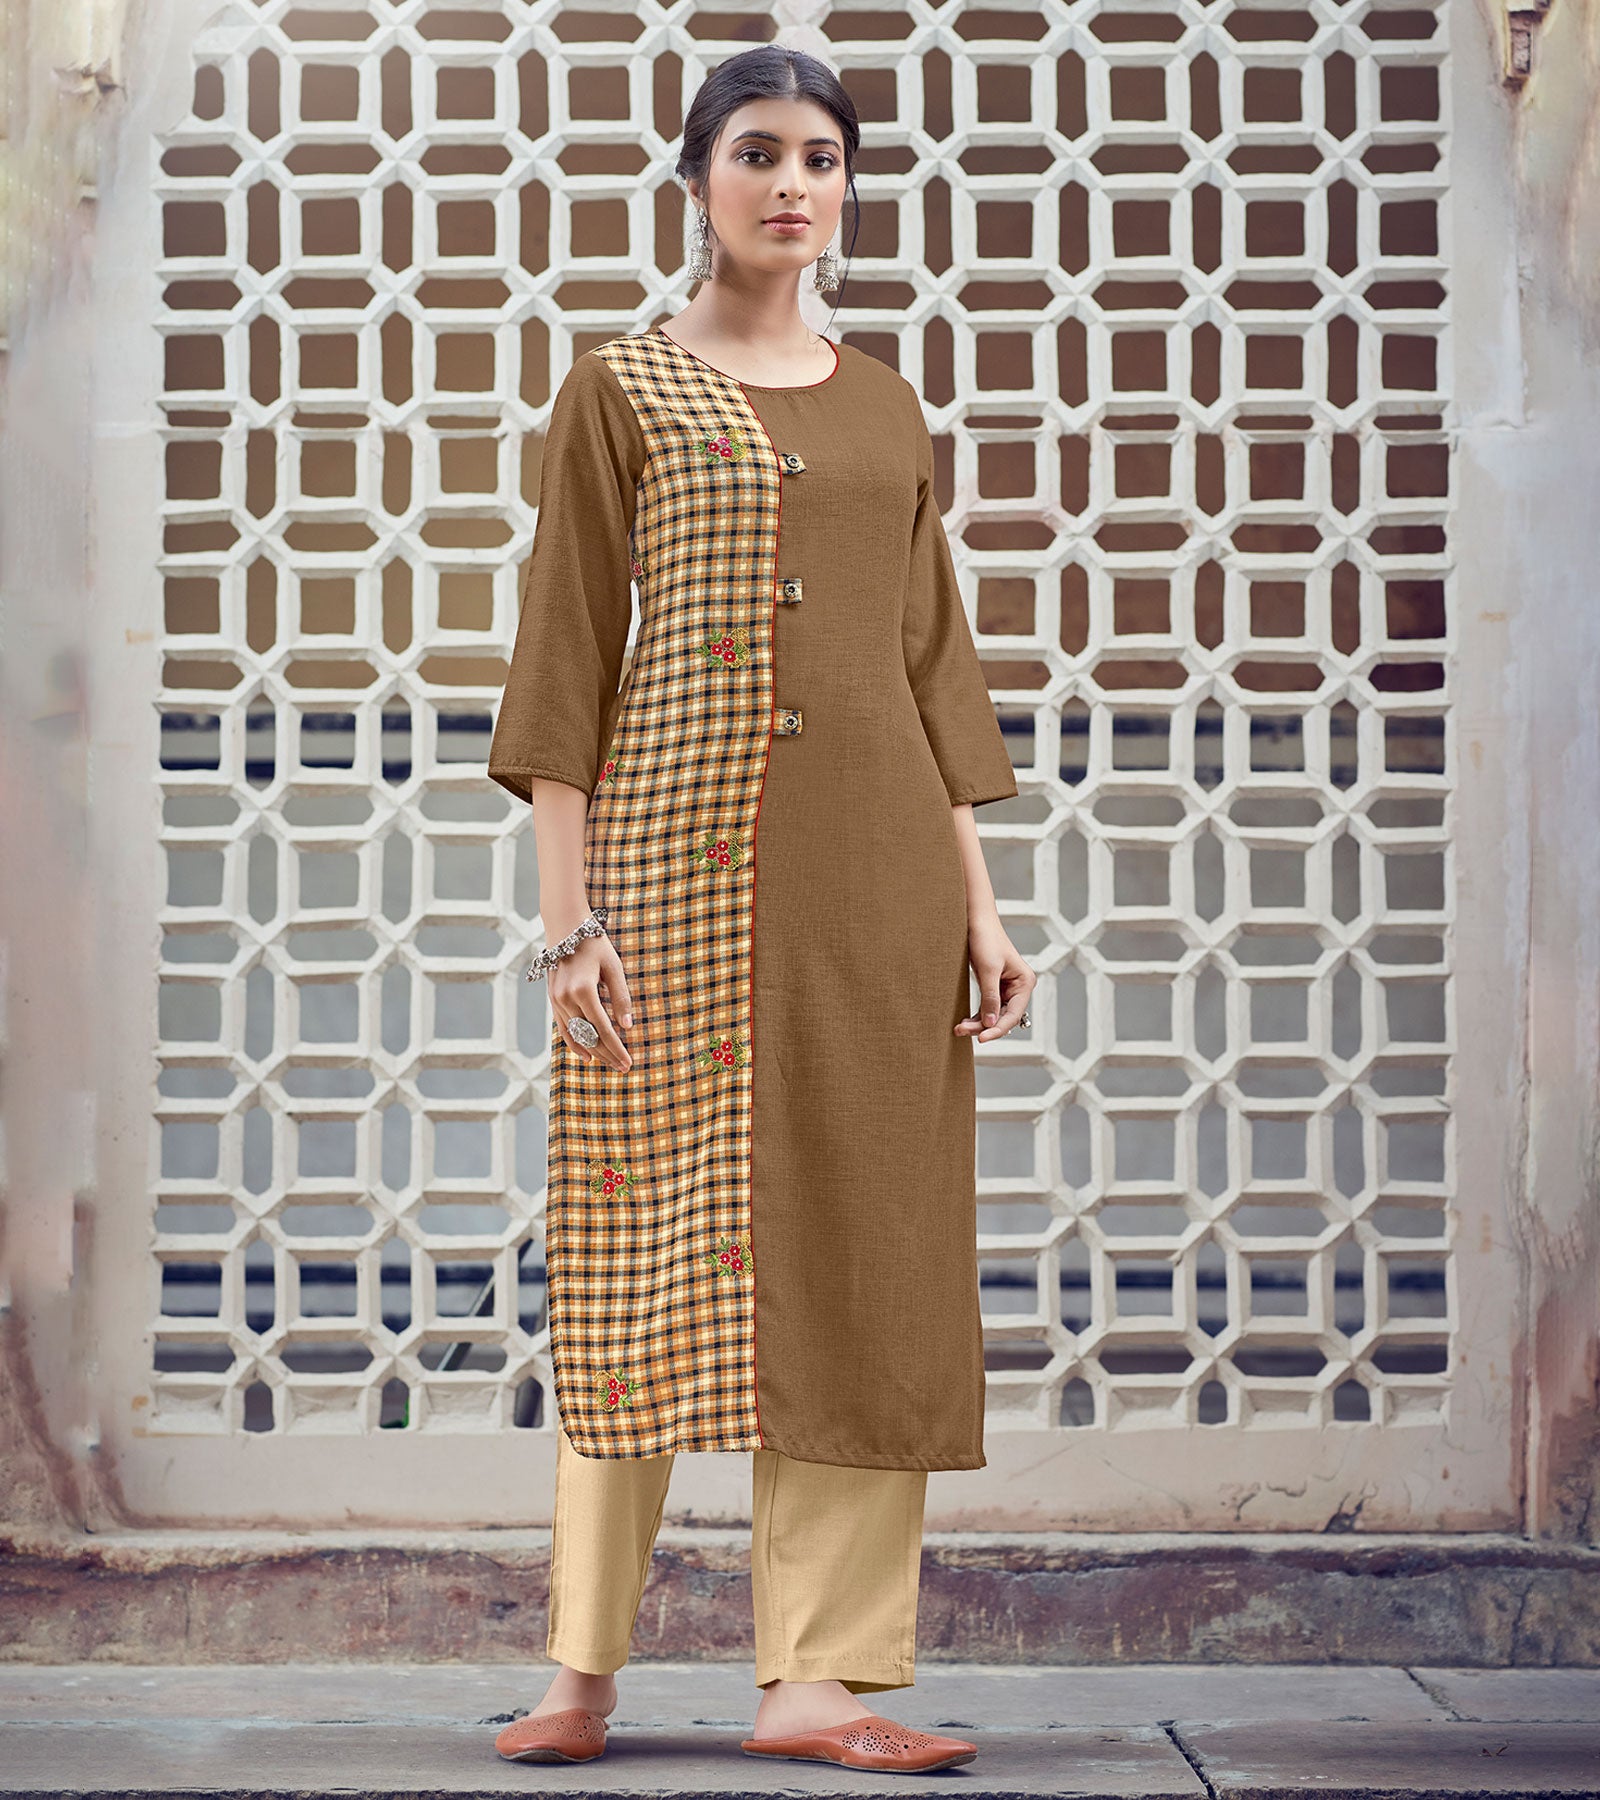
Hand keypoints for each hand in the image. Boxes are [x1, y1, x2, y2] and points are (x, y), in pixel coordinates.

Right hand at [548, 930, 633, 1070]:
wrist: (565, 928)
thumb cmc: (594, 944)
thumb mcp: (613, 967)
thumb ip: (620, 997)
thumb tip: (627, 1026)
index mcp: (583, 990)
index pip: (602, 1028)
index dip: (616, 1048)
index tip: (629, 1062)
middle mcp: (566, 998)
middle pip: (588, 1036)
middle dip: (607, 1054)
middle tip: (623, 1068)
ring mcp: (556, 1000)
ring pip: (575, 1035)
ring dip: (592, 1051)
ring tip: (609, 1063)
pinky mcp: (552, 999)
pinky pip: (563, 1027)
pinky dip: (574, 1042)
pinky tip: (586, 1054)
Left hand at [956, 914, 1035, 1041]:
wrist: (975, 920)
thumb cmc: (985, 939)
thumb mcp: (988, 970)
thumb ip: (990, 998)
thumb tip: (990, 1024)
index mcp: (1025, 982)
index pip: (1013, 1014)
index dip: (997, 1028)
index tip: (981, 1038)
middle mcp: (1019, 988)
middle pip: (1003, 1017)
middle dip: (984, 1027)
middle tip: (961, 1030)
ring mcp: (1006, 989)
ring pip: (993, 1015)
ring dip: (978, 1023)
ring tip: (959, 1028)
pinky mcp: (993, 987)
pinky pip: (987, 1008)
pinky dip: (976, 1016)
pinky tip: (964, 1022)